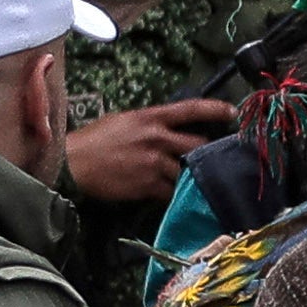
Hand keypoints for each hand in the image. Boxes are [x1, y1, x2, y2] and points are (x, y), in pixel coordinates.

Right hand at [64, 97, 232, 206]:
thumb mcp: (123, 121)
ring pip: (187, 171)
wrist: (74, 164)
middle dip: (207, 153)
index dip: (215, 110)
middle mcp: (157, 138)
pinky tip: (174, 196)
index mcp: (150, 117)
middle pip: (198, 145)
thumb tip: (168, 130)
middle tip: (213, 159)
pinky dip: (175, 195)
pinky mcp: (148, 185)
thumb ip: (149, 124)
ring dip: (191, 177)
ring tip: (193, 181)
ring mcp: (154, 162)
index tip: (232, 113)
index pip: (190, 109)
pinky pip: (172, 192)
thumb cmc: (94, 140)